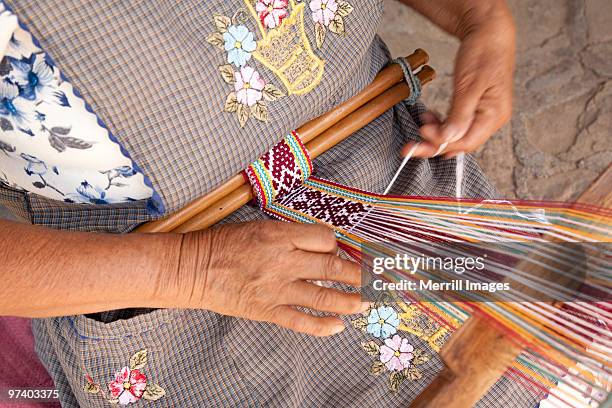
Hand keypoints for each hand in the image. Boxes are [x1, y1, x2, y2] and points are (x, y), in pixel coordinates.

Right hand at [170, 221, 365, 336]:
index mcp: (280, 236)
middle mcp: (283, 262)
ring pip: (323, 296)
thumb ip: (289, 235)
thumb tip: (320, 245)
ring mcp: (276, 288)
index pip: (324, 238)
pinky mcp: (268, 310)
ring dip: (348, 301)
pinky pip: (301, 320)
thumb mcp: (258, 228)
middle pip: (331, 267)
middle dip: (356, 274)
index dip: (336, 244)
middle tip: (372, 278)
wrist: (194, 269)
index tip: (339, 250)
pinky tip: (338, 327)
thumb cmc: (223, 244)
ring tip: (364, 303)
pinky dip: (322, 326)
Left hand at [403, 2, 515, 158]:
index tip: (421, 133)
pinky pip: (456, 125)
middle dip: (434, 144)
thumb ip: (460, 114)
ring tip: (422, 121)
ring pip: (456, 135)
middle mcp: (491, 119)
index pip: (465, 141)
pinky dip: (441, 124)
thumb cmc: (483, 53)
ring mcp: (483, 115)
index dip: (441, 142)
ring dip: (436, 133)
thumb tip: (449, 138)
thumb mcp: (469, 84)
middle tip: (409, 147)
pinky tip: (430, 117)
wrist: (490, 32)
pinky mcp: (474, 109)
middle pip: (460, 142)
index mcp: (494, 115)